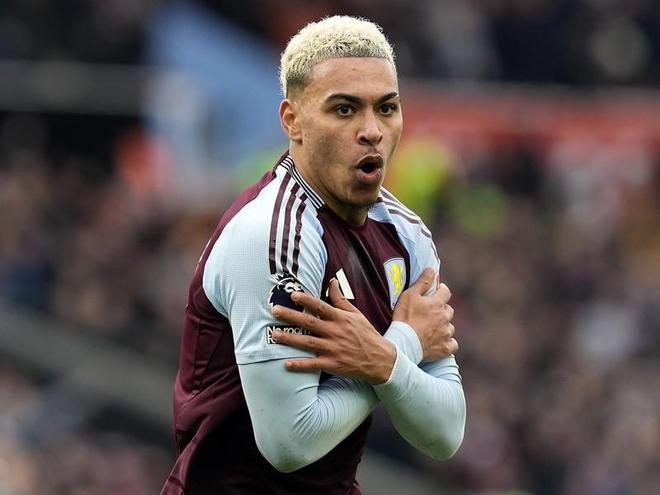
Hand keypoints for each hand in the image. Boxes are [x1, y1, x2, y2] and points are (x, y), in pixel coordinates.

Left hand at [271, 279, 395, 383]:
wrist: (381, 360)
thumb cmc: (366, 334)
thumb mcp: (356, 314)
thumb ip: (340, 299)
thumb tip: (332, 281)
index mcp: (340, 319)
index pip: (320, 307)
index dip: (306, 300)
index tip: (293, 295)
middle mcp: (335, 332)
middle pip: (309, 322)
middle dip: (291, 316)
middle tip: (274, 311)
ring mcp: (333, 349)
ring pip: (307, 342)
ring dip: (290, 338)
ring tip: (274, 334)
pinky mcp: (332, 364)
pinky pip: (313, 365)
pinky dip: (300, 365)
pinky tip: (286, 364)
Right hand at [392, 268, 456, 360]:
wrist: (403, 343)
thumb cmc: (404, 318)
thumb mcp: (409, 295)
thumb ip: (423, 282)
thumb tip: (432, 270)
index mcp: (437, 303)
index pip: (446, 292)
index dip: (441, 291)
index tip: (436, 292)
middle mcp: (445, 317)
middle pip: (449, 310)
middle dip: (442, 309)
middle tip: (429, 313)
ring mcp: (446, 333)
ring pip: (450, 327)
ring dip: (443, 326)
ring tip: (431, 329)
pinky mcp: (445, 348)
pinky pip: (452, 344)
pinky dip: (447, 343)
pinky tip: (439, 342)